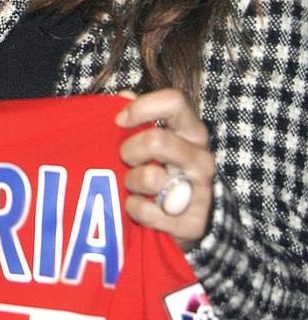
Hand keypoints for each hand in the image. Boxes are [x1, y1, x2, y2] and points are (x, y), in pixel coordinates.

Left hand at [116, 88, 215, 249]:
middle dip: (128, 151)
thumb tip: (125, 96)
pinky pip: (147, 211)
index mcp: (190, 132)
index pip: (174, 101)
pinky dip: (135, 209)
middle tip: (125, 160)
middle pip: (156, 140)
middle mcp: (200, 158)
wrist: (186, 220)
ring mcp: (200, 191)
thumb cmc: (162, 168)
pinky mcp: (192, 223)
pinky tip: (141, 207)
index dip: (142, 107)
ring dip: (132, 182)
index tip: (119, 120)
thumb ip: (140, 116)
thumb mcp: (153, 139)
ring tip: (134, 186)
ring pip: (151, 177)